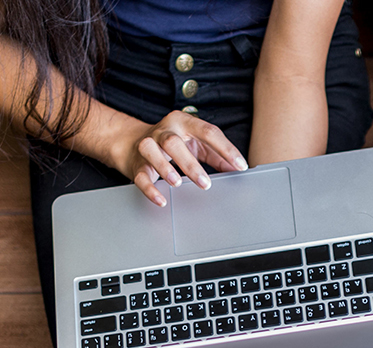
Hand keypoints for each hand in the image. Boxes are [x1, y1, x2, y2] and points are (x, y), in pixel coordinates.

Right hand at [103, 111, 248, 206]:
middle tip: (206, 183)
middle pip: (174, 142)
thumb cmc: (172, 143)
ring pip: (152, 152)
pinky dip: (150, 189)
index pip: (207, 131)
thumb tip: (237, 168)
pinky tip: (161, 199)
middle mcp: (164, 131)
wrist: (132, 142)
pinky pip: (141, 176)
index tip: (240, 165)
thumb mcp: (196, 143)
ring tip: (177, 183)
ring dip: (165, 168)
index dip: (226, 148)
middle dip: (190, 164)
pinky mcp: (137, 164)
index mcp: (183, 122)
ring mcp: (147, 146)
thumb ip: (217, 155)